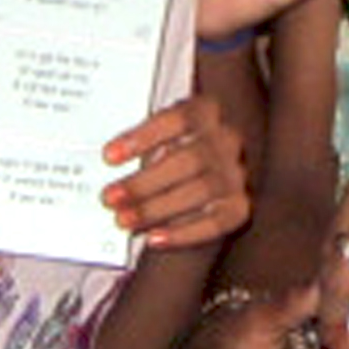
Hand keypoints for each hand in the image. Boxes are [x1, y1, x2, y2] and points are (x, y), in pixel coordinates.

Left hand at [104, 94, 249, 250]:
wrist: (211, 168)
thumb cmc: (176, 146)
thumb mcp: (162, 133)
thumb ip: (142, 144)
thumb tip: (108, 163)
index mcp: (206, 110)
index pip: (178, 119)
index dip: (142, 137)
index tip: (109, 157)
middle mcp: (227, 139)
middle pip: (189, 160)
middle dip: (144, 182)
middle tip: (109, 198)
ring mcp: (237, 173)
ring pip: (201, 191)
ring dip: (157, 208)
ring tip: (123, 220)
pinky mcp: (240, 205)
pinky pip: (216, 223)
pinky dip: (183, 233)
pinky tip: (154, 238)